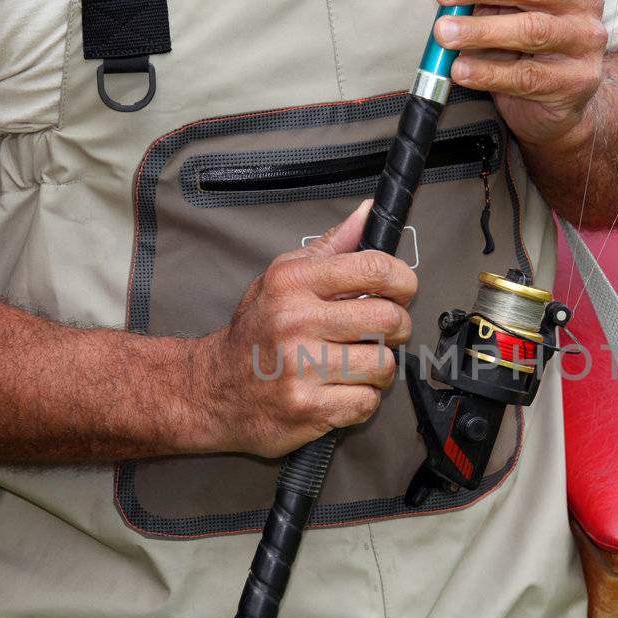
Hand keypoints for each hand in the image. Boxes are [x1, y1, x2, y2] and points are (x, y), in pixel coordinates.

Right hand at [194, 200, 416, 456]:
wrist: (213, 389)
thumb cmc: (257, 330)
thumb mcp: (282, 277)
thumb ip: (330, 246)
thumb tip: (369, 210)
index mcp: (293, 282)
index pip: (374, 269)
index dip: (403, 280)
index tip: (403, 290)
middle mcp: (296, 321)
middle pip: (389, 319)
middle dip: (398, 327)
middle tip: (384, 332)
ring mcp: (301, 367)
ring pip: (383, 364)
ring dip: (380, 368)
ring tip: (358, 364)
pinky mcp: (308, 407)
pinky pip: (367, 401)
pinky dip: (363, 399)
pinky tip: (342, 390)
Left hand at [432, 0, 607, 148]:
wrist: (555, 101)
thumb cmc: (527, 44)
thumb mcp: (503, 0)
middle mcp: (582, 0)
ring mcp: (584, 41)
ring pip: (530, 30)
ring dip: (480, 30)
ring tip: (445, 34)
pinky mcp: (577, 80)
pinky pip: (527, 76)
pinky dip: (488, 72)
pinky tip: (461, 68)